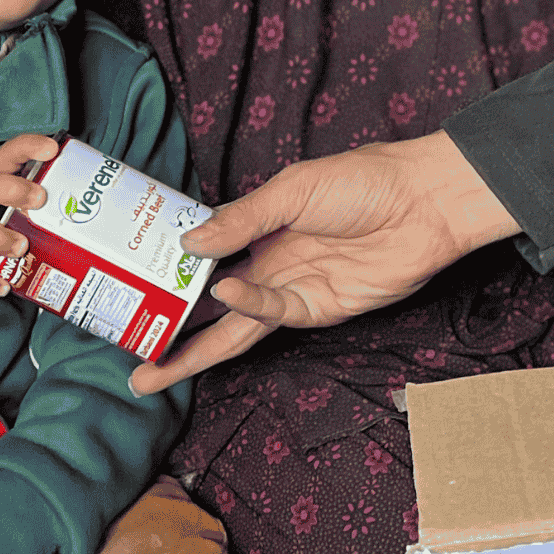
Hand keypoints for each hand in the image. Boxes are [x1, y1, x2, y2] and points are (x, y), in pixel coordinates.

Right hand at [127, 131, 516, 393]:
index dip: (171, 274)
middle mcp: (273, 263)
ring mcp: (295, 289)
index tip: (128, 287)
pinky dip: (248, 306)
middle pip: (212, 306)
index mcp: (263, 227)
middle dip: (172, 333)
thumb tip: (188, 243)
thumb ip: (243, 218)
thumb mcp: (294, 188)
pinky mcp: (321, 309)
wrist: (425, 201)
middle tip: (129, 356)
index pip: (207, 256)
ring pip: (235, 327)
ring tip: (152, 373)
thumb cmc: (365, 180)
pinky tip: (224, 293)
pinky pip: (274, 314)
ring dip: (195, 351)